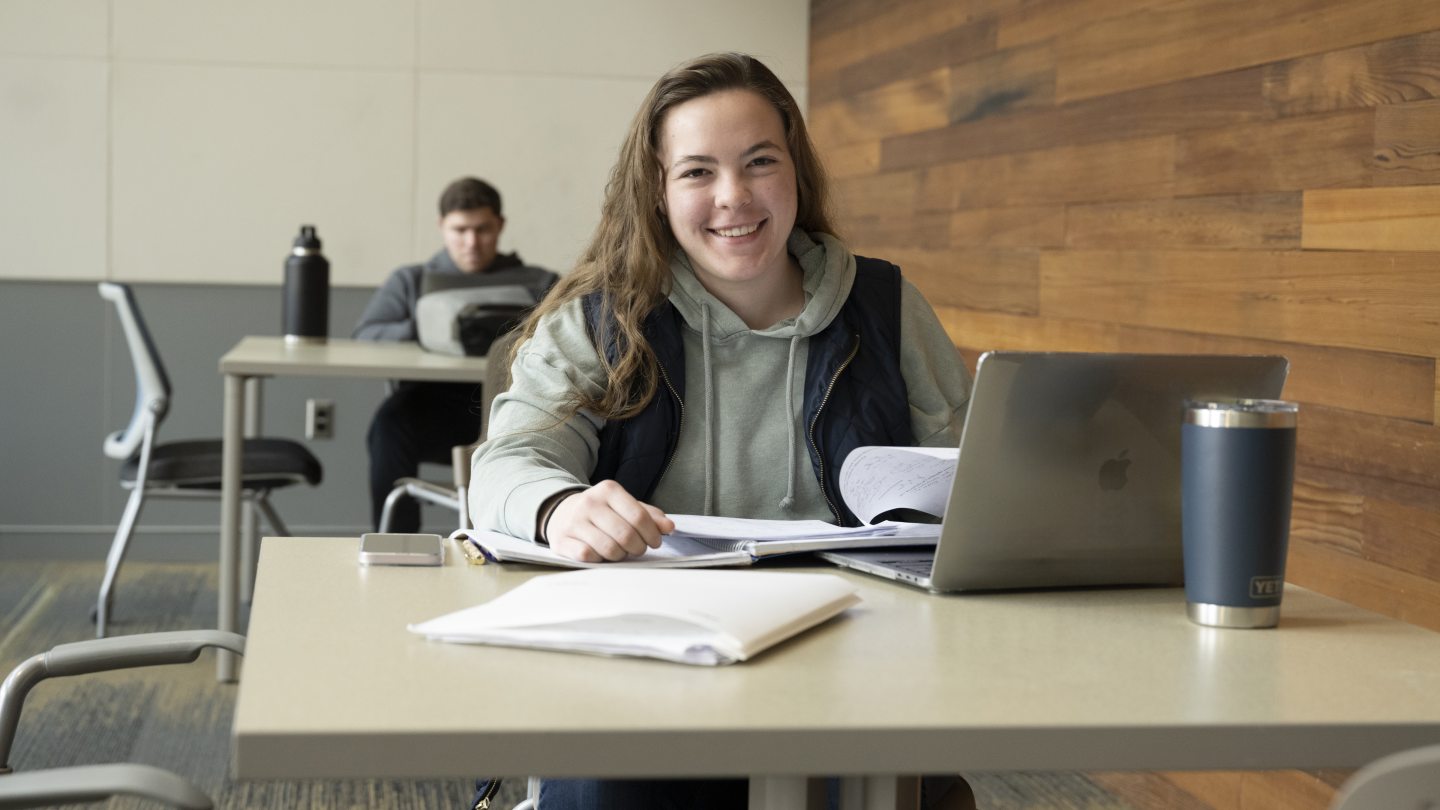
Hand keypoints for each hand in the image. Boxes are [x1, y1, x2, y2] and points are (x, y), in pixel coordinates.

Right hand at [545, 480, 673, 561]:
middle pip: (626, 535)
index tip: (655, 542)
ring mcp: (574, 522)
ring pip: (609, 549)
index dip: (652, 534)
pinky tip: (601, 554)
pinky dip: (600, 559)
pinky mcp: (562, 540)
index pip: (639, 517)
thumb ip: (649, 515)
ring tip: (620, 551)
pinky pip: (589, 557)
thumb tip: (668, 527)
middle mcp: (590, 503)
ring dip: (620, 556)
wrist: (561, 513)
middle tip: (638, 549)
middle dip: (638, 548)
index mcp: (608, 490)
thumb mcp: (625, 506)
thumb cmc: (602, 512)